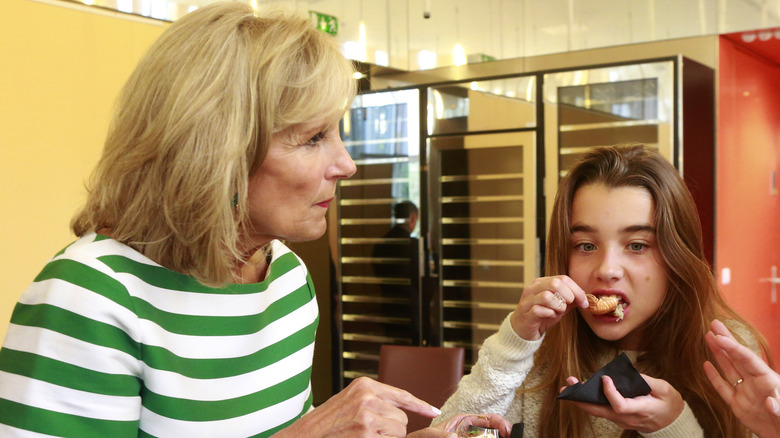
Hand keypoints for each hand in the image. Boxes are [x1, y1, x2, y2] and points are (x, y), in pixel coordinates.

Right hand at [276, 377, 441, 437]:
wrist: (304, 436)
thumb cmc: (326, 423)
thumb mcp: (348, 401)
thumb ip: (373, 400)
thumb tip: (400, 411)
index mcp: (364, 385)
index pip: (401, 395)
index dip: (420, 405)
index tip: (433, 411)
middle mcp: (367, 396)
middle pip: (402, 417)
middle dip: (391, 427)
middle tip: (368, 431)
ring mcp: (368, 415)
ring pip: (399, 430)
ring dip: (387, 437)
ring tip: (363, 435)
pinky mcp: (366, 432)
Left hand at [412, 413, 511, 437]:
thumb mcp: (430, 435)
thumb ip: (442, 435)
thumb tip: (455, 437)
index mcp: (463, 421)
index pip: (487, 418)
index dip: (499, 422)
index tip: (507, 430)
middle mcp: (470, 431)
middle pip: (493, 431)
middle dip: (503, 433)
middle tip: (510, 437)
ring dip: (497, 437)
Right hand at [509, 275, 587, 339]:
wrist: (523, 329)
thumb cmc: (542, 316)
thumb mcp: (559, 306)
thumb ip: (570, 300)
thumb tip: (586, 297)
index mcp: (542, 283)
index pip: (563, 279)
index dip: (577, 290)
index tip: (585, 302)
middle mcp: (533, 288)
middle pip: (555, 283)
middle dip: (568, 295)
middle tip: (569, 305)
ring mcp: (528, 300)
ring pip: (547, 296)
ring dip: (559, 306)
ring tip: (558, 312)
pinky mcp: (525, 313)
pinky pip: (539, 310)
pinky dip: (550, 314)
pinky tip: (550, 316)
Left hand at [560, 373, 683, 432]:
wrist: (672, 423)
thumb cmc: (669, 404)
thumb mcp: (665, 389)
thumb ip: (648, 381)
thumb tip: (629, 372)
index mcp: (640, 410)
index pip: (619, 405)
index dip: (610, 393)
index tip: (605, 378)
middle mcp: (627, 418)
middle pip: (600, 411)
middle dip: (582, 399)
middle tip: (569, 385)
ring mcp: (621, 421)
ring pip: (598, 412)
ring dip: (582, 399)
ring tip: (570, 385)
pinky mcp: (618, 419)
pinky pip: (602, 411)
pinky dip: (590, 401)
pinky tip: (583, 390)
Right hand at [703, 319, 779, 437]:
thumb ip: (779, 408)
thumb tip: (769, 401)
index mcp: (769, 381)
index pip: (748, 360)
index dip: (733, 348)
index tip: (720, 337)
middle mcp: (755, 383)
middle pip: (738, 358)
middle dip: (726, 340)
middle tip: (714, 324)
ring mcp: (745, 393)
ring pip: (729, 369)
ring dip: (718, 353)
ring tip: (708, 337)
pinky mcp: (738, 405)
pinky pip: (723, 389)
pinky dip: (714, 377)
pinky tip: (706, 365)